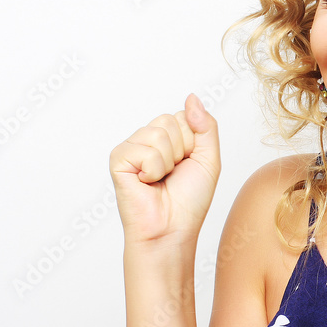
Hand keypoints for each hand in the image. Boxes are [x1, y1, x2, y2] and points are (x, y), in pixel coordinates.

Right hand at [109, 94, 220, 248]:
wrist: (172, 229)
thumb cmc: (189, 200)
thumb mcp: (209, 158)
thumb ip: (205, 125)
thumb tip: (192, 97)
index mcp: (168, 137)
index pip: (184, 116)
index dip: (194, 142)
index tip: (188, 164)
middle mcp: (147, 139)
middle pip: (170, 120)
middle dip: (182, 150)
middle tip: (173, 174)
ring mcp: (131, 148)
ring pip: (158, 133)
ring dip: (168, 162)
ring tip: (160, 179)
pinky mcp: (118, 160)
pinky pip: (144, 150)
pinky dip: (153, 170)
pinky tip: (146, 183)